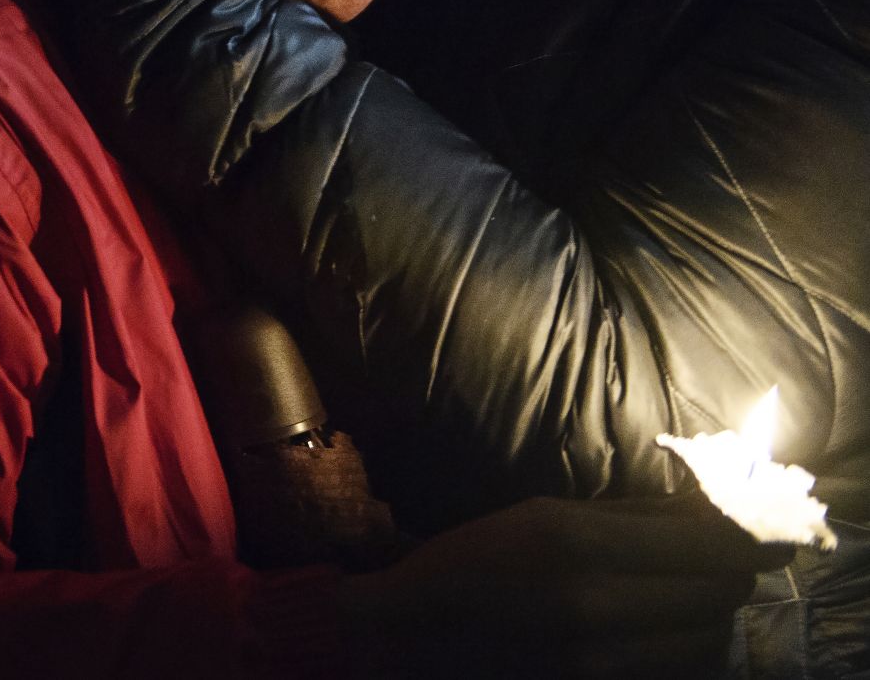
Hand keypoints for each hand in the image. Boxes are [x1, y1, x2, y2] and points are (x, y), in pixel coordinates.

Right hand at [340, 493, 786, 678]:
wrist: (407, 646)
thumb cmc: (467, 566)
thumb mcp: (540, 517)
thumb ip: (624, 516)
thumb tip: (699, 510)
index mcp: (577, 544)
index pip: (705, 542)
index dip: (746, 534)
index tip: (765, 527)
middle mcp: (598, 608)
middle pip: (717, 593)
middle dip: (728, 571)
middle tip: (725, 557)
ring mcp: (601, 667)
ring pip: (707, 640)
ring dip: (710, 613)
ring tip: (692, 593)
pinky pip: (676, 675)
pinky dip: (685, 650)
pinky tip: (665, 630)